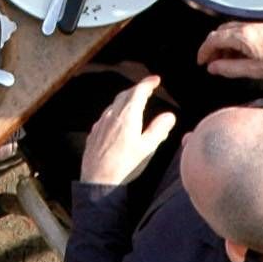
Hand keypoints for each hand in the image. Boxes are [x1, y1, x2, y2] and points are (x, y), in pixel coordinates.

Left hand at [79, 73, 176, 188]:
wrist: (97, 181)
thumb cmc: (124, 165)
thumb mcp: (147, 148)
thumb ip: (159, 130)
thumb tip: (169, 116)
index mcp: (127, 116)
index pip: (138, 92)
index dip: (148, 83)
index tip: (156, 79)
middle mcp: (112, 115)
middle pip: (125, 95)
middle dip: (137, 89)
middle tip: (148, 89)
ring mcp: (100, 124)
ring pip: (114, 105)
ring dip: (125, 99)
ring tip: (135, 102)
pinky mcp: (94, 133)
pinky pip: (106, 116)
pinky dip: (115, 111)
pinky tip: (118, 120)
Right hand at [197, 20, 262, 83]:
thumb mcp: (253, 71)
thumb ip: (229, 68)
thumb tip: (213, 68)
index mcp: (243, 35)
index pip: (214, 38)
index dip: (204, 50)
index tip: (202, 61)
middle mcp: (249, 24)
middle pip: (221, 31)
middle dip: (214, 46)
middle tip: (213, 61)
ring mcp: (258, 22)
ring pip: (232, 28)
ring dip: (226, 42)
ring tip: (229, 58)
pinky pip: (245, 27)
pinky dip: (237, 38)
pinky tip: (243, 51)